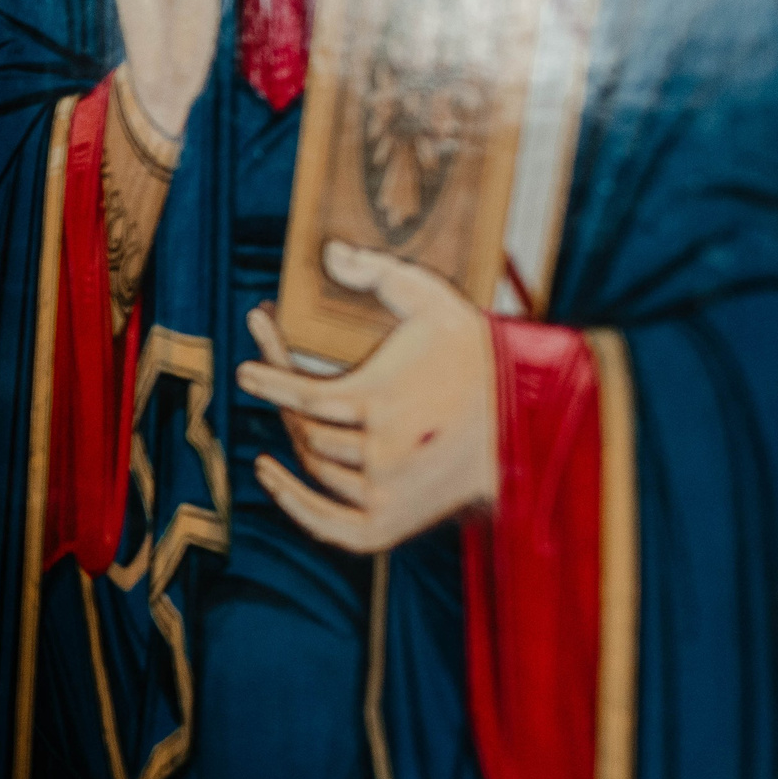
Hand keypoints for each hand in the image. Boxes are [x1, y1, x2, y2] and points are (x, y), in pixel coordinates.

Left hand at [235, 242, 498, 553]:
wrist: (534, 415)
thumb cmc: (478, 353)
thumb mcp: (434, 299)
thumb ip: (377, 271)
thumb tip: (328, 251)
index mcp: (384, 400)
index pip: (304, 398)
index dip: (270, 383)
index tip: (243, 373)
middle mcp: (383, 452)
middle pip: (308, 434)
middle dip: (282, 402)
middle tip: (267, 375)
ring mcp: (390, 491)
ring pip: (318, 470)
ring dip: (295, 443)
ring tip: (286, 412)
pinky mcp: (397, 522)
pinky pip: (332, 527)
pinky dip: (298, 508)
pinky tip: (271, 475)